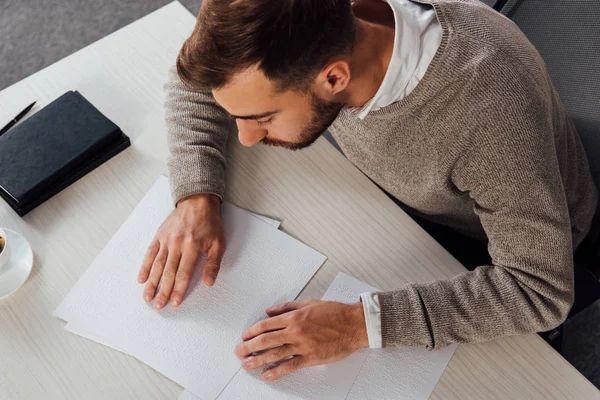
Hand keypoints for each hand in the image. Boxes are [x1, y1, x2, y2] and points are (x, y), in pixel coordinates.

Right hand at [137, 193, 224, 309]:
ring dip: (151, 283)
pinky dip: (145, 267)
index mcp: (193, 247)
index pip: (184, 274)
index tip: (174, 303)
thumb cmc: (210, 224)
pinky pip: (150, 253)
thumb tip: (209, 282)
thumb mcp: (219, 243)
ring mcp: (166, 240)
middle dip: (162, 291)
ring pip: (157, 265)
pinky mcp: (159, 235)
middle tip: (158, 306)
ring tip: (147, 297)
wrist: (197, 202)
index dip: (178, 290)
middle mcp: (177, 244)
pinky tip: (141, 279)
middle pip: (168, 273)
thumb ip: (213, 263)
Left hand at [234, 300, 367, 380]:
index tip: (244, 336)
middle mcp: (295, 330)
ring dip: (257, 360)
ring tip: (247, 365)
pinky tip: (267, 375)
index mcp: (294, 316)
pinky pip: (290, 366)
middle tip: (239, 352)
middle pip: (265, 340)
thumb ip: (287, 307)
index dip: (251, 331)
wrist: (353, 324)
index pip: (265, 324)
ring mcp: (302, 345)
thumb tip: (269, 311)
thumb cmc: (334, 313)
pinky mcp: (311, 357)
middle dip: (248, 347)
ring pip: (274, 354)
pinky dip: (276, 371)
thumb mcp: (308, 303)